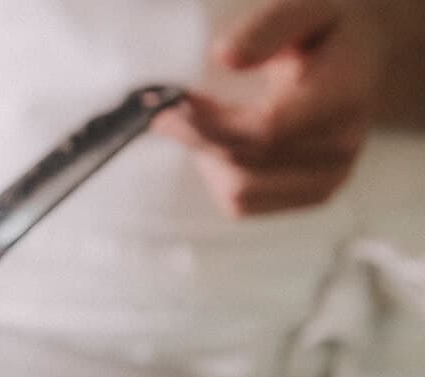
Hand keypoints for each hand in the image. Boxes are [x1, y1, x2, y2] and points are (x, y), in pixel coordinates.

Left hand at [153, 0, 382, 216]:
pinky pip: (245, 206)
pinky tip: (216, 143)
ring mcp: (329, 178)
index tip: (169, 101)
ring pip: (238, 194)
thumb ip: (267, 28)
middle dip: (195, 138)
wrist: (361, 55)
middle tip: (164, 107)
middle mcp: (340, 146)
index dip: (207, 123)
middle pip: (243, 167)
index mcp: (342, 97)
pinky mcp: (312, 195)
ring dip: (205, 158)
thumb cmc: (325, 28)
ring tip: (196, 121)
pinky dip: (218, 177)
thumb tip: (225, 58)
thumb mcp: (304, 5)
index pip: (264, 131)